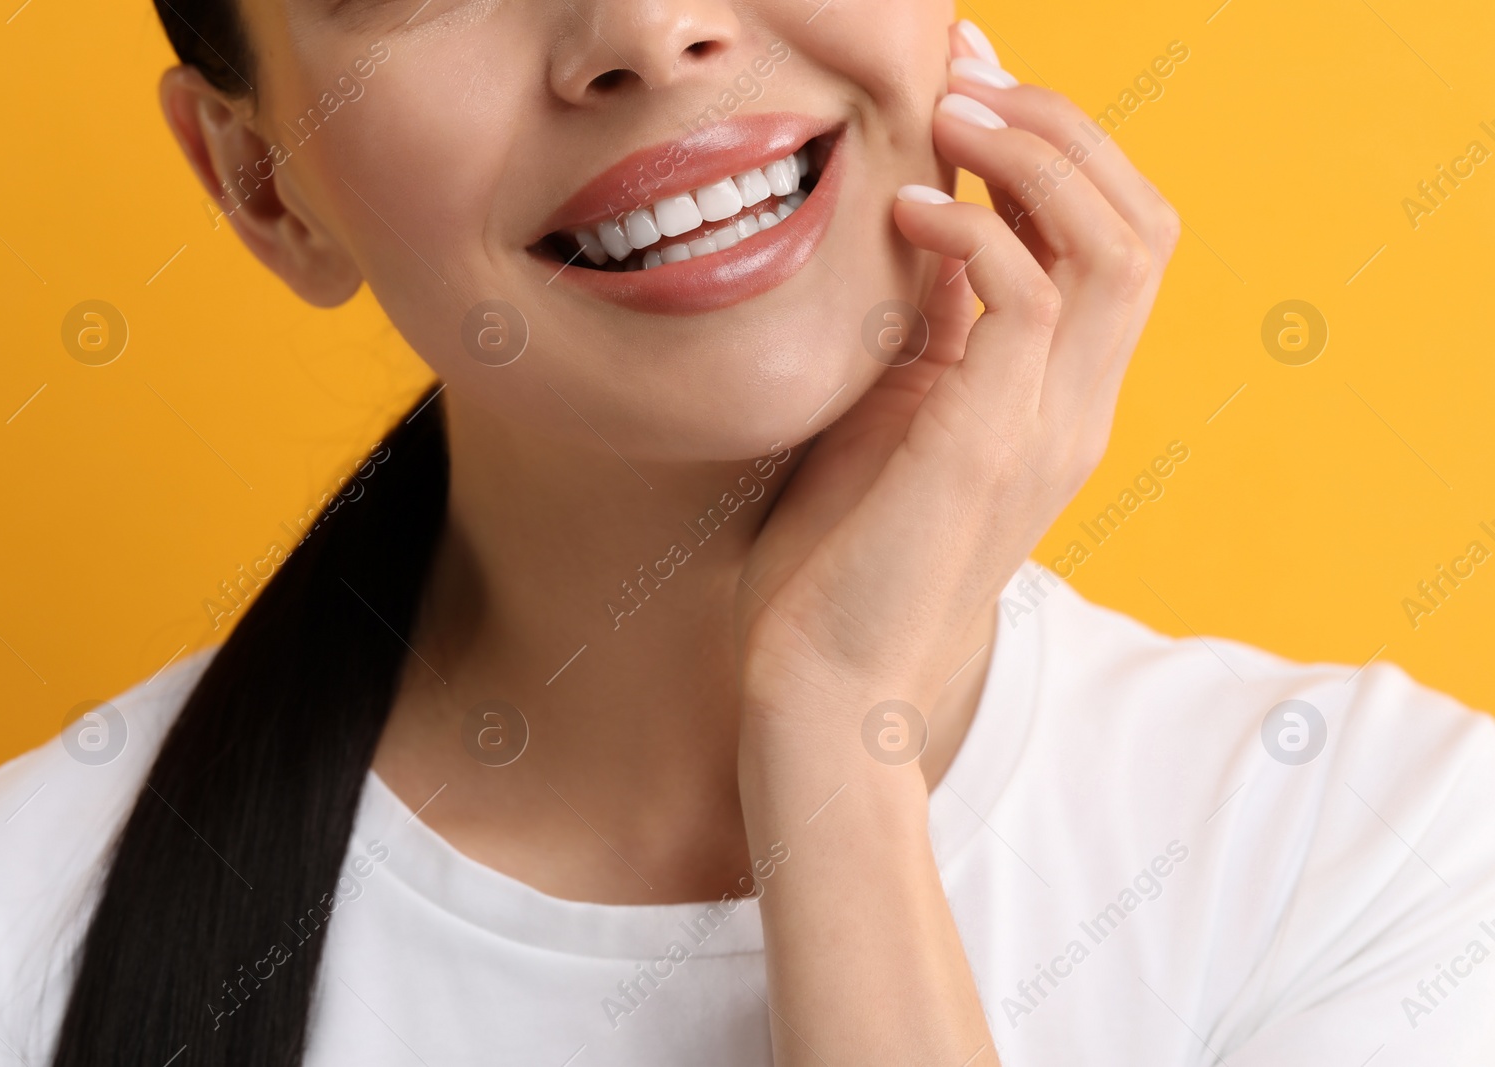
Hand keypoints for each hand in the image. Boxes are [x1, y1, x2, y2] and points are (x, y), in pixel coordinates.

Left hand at [730, 21, 1180, 1065]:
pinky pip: (1025, 299)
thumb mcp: (895, 409)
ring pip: (1115, 244)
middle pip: (1144, 220)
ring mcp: (1047, 425)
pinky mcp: (989, 444)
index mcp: (1058, 396)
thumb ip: (931, 322)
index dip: (1062, 147)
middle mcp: (1077, 405)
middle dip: (1065, 127)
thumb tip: (926, 213)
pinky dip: (978, 231)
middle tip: (966, 76)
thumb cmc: (841, 549)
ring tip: (948, 115)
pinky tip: (908, 215)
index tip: (970, 86)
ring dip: (1036, 157)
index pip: (1117, 238)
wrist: (825, 680)